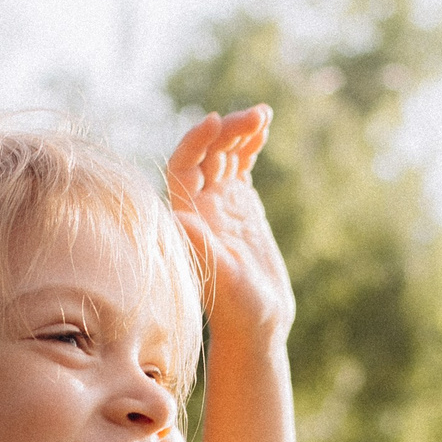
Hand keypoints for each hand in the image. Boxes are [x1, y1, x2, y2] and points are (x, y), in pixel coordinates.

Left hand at [167, 106, 294, 343]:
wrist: (257, 326)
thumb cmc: (239, 310)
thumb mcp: (223, 278)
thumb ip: (202, 246)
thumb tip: (178, 215)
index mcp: (190, 219)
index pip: (183, 167)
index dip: (196, 141)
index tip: (217, 121)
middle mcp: (200, 208)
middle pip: (207, 155)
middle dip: (229, 130)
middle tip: (258, 116)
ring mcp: (221, 206)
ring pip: (224, 157)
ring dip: (240, 132)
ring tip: (263, 115)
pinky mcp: (240, 210)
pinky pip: (240, 168)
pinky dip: (249, 148)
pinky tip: (263, 132)